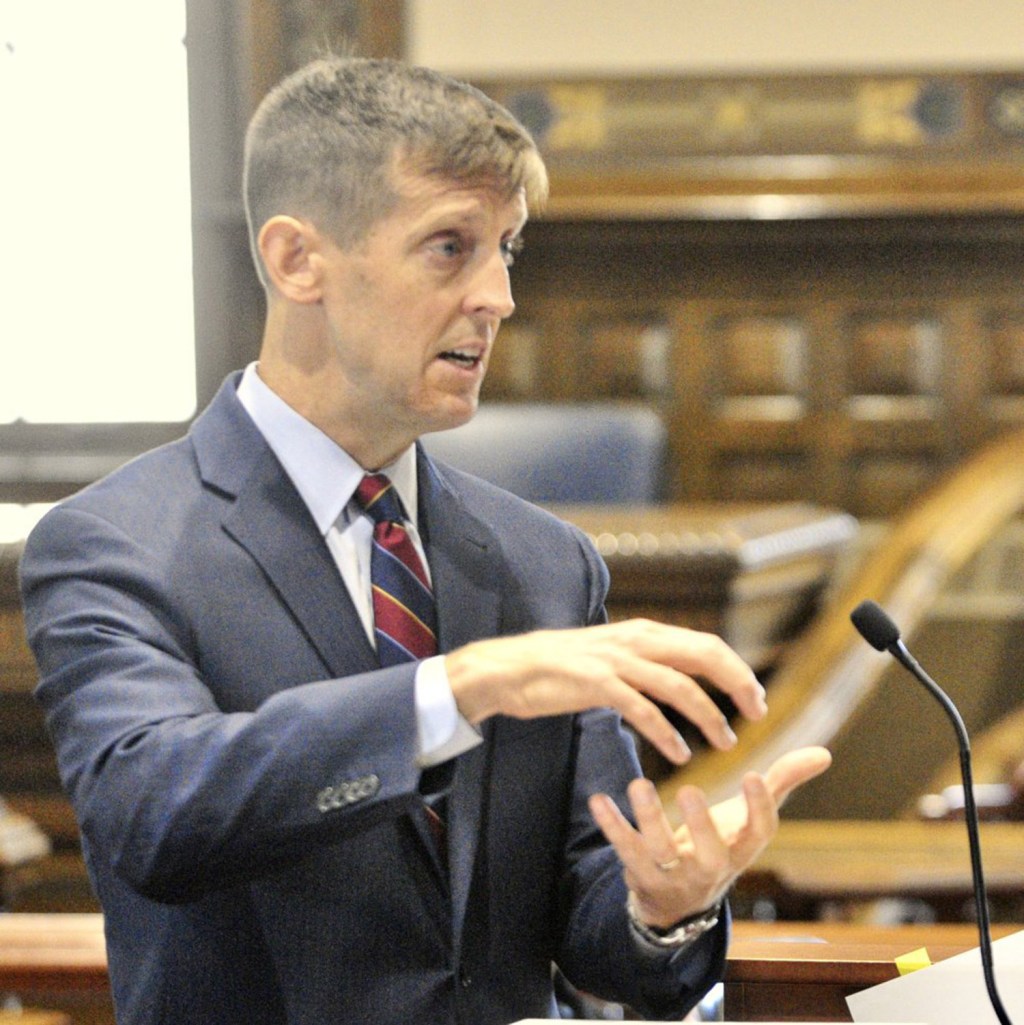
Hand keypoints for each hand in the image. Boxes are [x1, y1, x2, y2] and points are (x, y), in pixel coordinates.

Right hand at [445, 619, 767, 763]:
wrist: (509, 668)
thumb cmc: (561, 666)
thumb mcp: (611, 653)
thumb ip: (644, 658)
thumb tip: (678, 670)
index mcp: (643, 632)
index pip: (706, 644)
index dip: (737, 670)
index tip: (755, 698)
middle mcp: (635, 640)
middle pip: (703, 655)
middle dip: (737, 684)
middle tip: (757, 714)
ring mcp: (616, 661)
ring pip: (678, 684)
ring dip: (708, 715)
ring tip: (726, 743)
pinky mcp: (595, 684)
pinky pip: (641, 709)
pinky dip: (666, 733)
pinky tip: (679, 755)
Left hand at [588, 746, 831, 927]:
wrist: (678, 901)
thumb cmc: (720, 842)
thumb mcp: (750, 817)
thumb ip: (783, 783)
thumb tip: (824, 753)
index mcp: (740, 850)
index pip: (759, 834)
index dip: (759, 808)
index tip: (754, 775)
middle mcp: (709, 866)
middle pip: (708, 852)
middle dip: (700, 825)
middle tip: (691, 790)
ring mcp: (672, 873)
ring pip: (659, 850)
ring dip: (647, 818)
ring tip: (638, 784)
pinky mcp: (639, 871)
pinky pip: (624, 849)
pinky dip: (612, 825)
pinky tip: (598, 799)